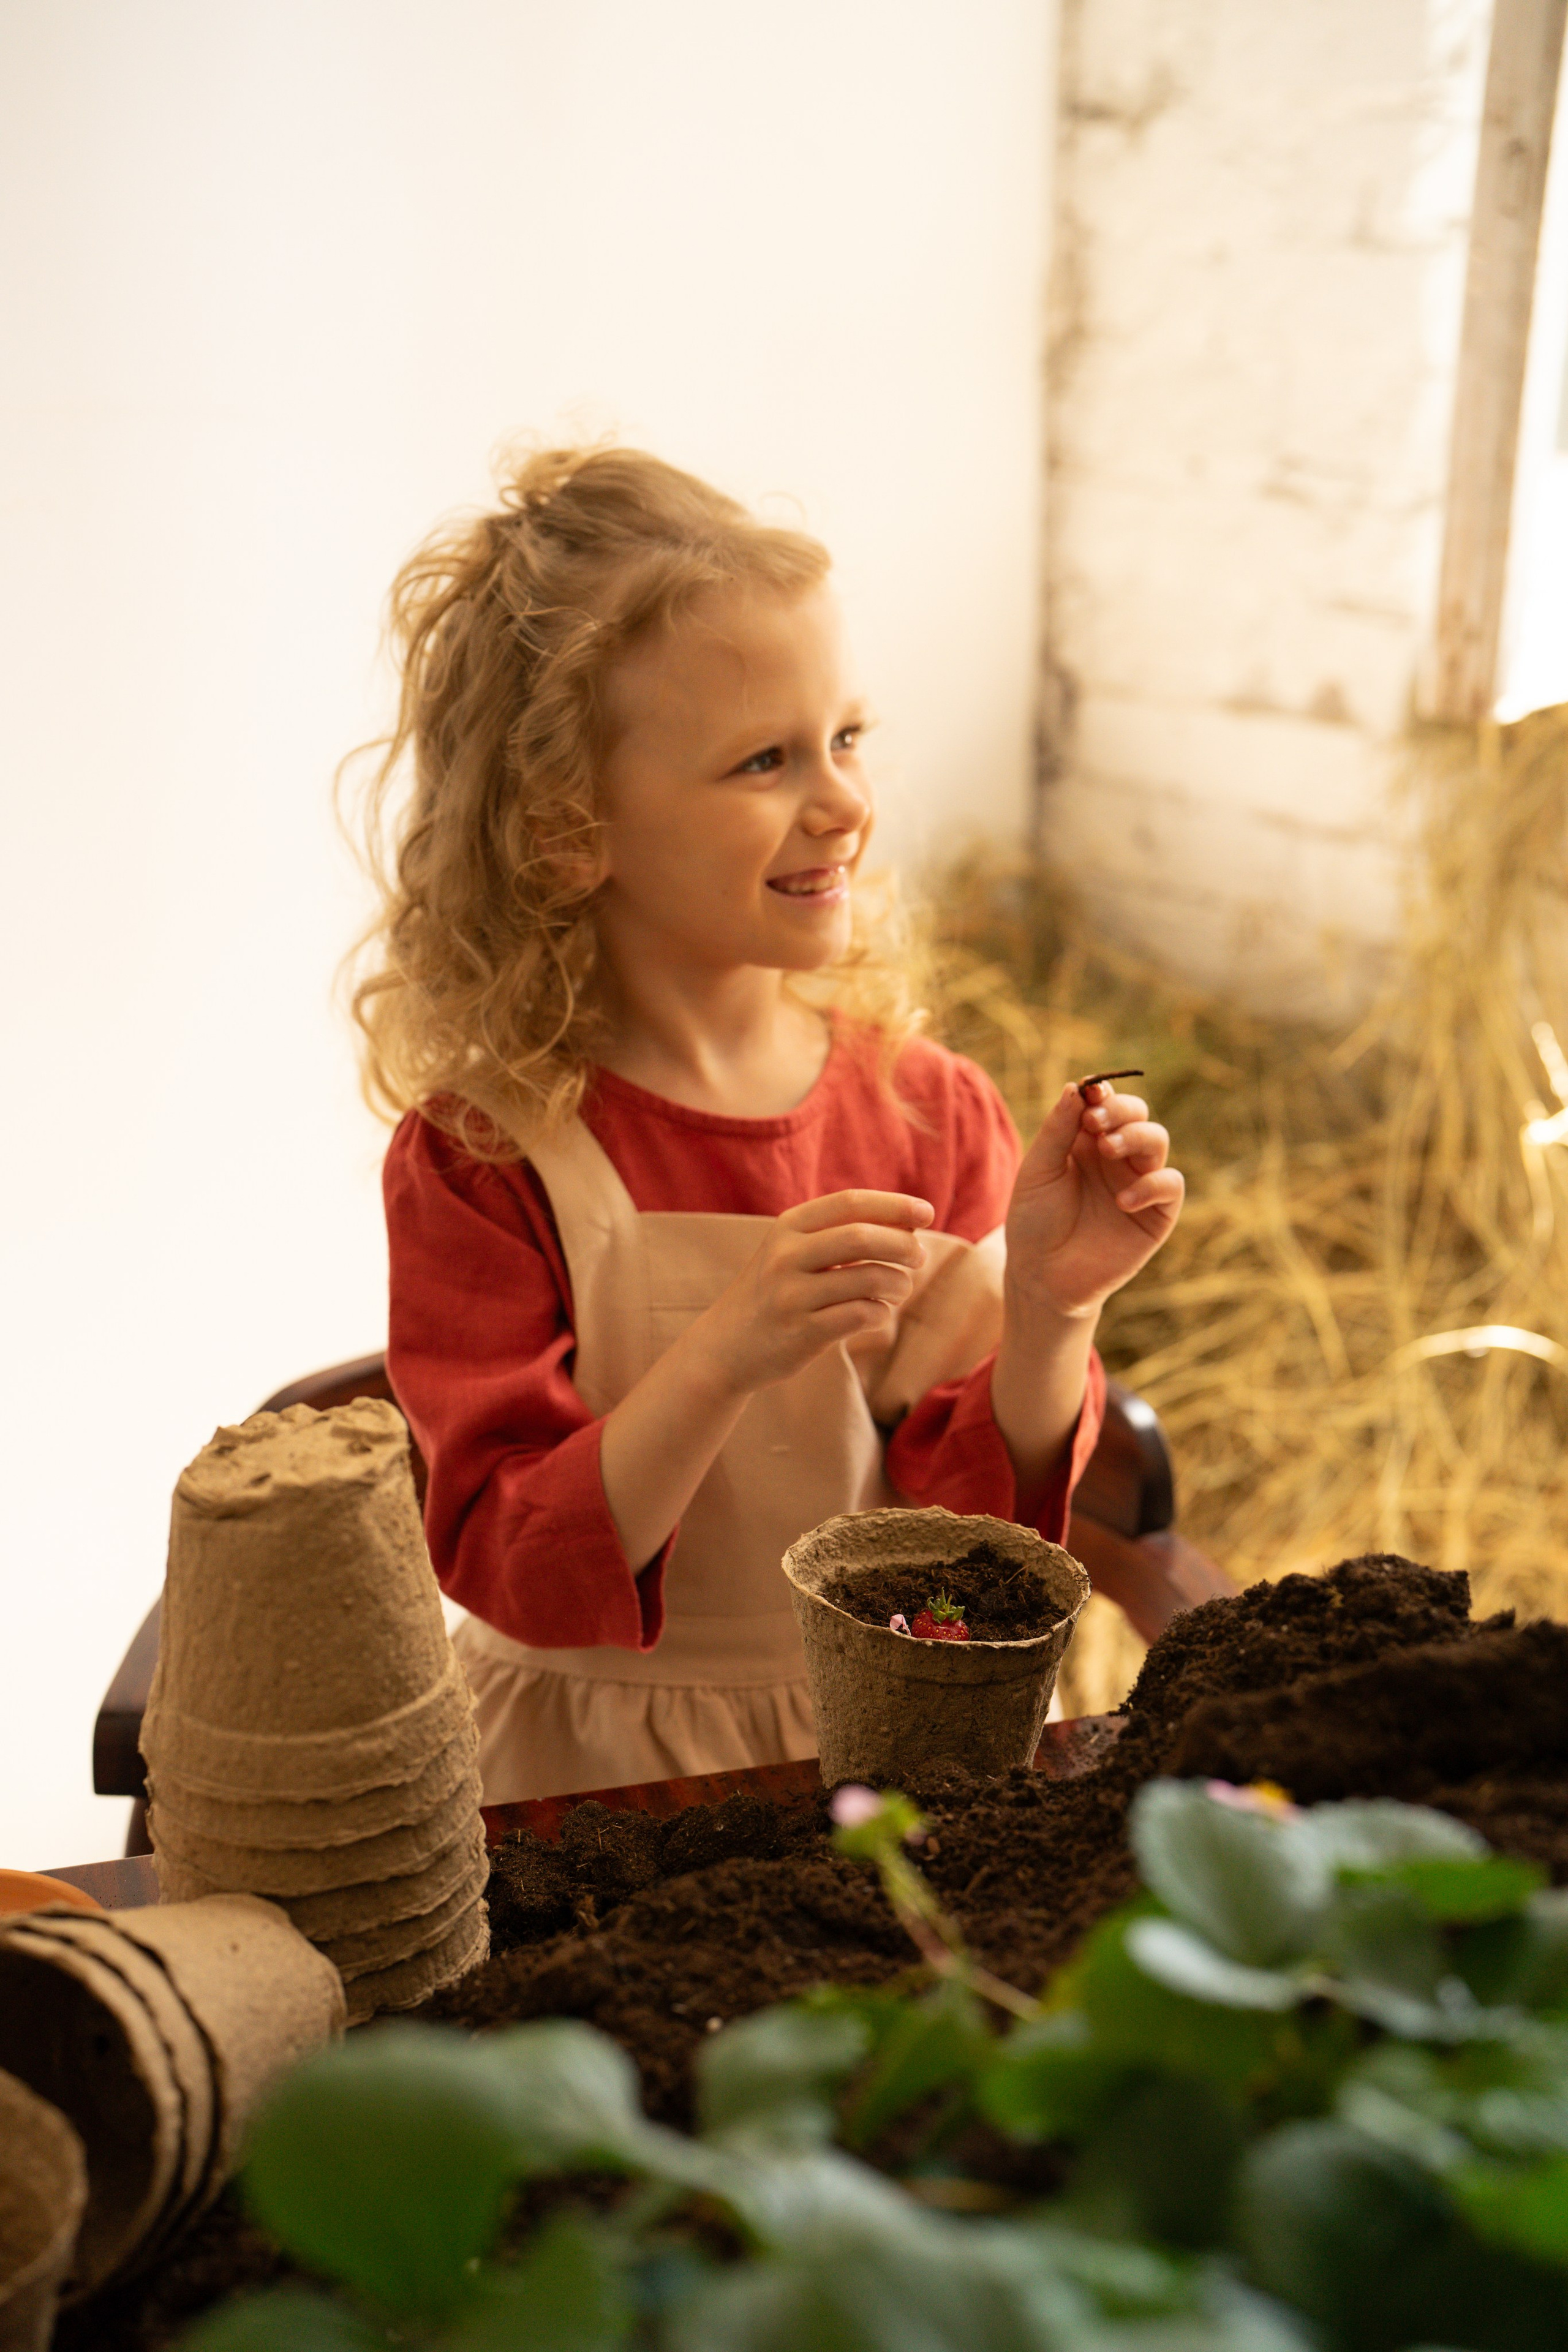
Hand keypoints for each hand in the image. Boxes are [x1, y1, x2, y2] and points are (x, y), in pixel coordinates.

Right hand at [689, 1189, 933, 1395]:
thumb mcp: (793, 1252)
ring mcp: (791, 1296)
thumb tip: (909, 1224)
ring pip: (869, 1279)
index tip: (927, 1213)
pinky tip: (878, 1313)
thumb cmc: (775, 1293)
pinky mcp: (802, 1333)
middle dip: (904, 1245)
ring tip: (900, 1288)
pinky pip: (861, 1315)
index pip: (849, 1203)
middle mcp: (786, 1256)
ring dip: (899, 1283)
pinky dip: (881, 1313)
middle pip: (862, 1237)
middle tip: (919, 1257)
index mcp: (787, 1227)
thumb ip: (838, 1234)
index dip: (894, 1205)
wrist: (724, 1347)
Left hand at [1005, 1081, 1182, 1320]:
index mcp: (1086, 1141)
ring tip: (1108, 1149)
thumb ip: (1058, 1130)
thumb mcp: (1039, 1171)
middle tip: (1095, 1124)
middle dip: (1120, 1110)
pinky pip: (1171, 1185)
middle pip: (1137, 1113)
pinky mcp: (1156, 1214)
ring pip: (1157, 1140)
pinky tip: (1121, 1200)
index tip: (1090, 1093)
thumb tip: (1077, 1086)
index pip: (1105, 1103)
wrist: (1042, 1277)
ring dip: (1136, 1136)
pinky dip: (1152, 1184)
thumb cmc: (1035, 1222)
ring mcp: (1138, 1182)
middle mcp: (1116, 1157)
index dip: (1102, 1092)